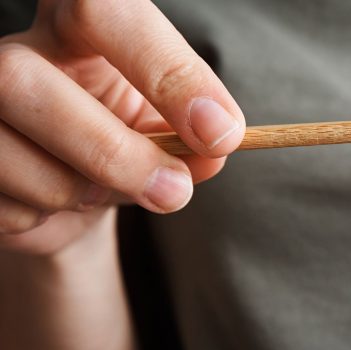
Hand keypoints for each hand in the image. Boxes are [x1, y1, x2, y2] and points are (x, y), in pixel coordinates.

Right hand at [0, 0, 244, 255]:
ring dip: (79, 192)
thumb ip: (195, 141)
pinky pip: (1, 206)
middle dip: (113, 151)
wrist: (75, 196)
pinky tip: (55, 202)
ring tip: (100, 190)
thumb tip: (211, 154)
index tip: (219, 131)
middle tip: (174, 191)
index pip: (102, 9)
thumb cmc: (128, 144)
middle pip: (26, 81)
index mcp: (75, 25)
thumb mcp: (172, 136)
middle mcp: (16, 52)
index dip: (163, 69)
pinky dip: (45, 218)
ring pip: (9, 153)